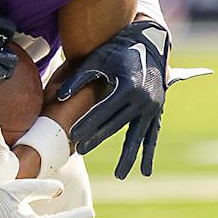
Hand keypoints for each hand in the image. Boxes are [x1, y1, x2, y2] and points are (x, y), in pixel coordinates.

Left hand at [54, 19, 169, 178]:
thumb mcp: (99, 59)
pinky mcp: (157, 110)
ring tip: (119, 175)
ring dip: (128, 157)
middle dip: (97, 138)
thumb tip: (60, 97)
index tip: (73, 136)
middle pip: (116, 125)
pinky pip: (152, 135)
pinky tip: (145, 171)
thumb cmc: (119, 49)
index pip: (103, 111)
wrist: (150, 42)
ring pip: (137, 136)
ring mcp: (152, 107)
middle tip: (80, 150)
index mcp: (128, 87)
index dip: (87, 123)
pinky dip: (148, 153)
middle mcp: (143, 99)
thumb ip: (79, 78)